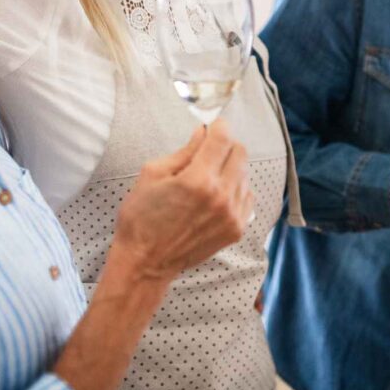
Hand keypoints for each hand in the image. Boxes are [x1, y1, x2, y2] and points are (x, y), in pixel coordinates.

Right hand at [113, 120, 252, 281]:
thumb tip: (203, 132)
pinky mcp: (236, 229)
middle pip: (240, 152)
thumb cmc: (142, 217)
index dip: (218, 127)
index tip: (213, 126)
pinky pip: (247, 196)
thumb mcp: (153, 174)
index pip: (223, 138)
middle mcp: (221, 196)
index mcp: (198, 179)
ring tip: (208, 177)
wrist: (146, 263)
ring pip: (245, 174)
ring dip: (230, 168)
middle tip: (209, 150)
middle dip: (225, 145)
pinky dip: (235, 189)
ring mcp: (232, 214)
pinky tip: (216, 195)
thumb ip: (183, 151)